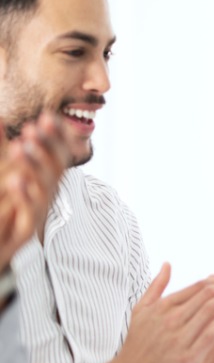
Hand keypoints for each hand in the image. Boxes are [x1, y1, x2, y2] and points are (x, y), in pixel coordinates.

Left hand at [0, 113, 71, 268]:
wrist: (0, 246)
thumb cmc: (5, 207)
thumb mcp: (3, 172)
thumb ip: (0, 148)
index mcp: (44, 178)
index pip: (58, 153)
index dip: (56, 136)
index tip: (47, 116)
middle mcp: (46, 193)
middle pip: (56, 166)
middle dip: (47, 145)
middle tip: (33, 127)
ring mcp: (38, 210)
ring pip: (46, 185)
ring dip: (35, 164)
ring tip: (21, 145)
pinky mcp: (26, 229)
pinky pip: (30, 210)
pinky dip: (24, 194)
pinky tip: (15, 179)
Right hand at [114, 264, 213, 362]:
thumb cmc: (137, 344)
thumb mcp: (141, 311)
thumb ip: (156, 287)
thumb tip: (167, 264)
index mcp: (163, 306)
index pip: (198, 287)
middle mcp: (171, 318)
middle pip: (207, 296)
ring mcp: (179, 337)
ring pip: (209, 311)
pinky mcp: (186, 357)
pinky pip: (207, 336)